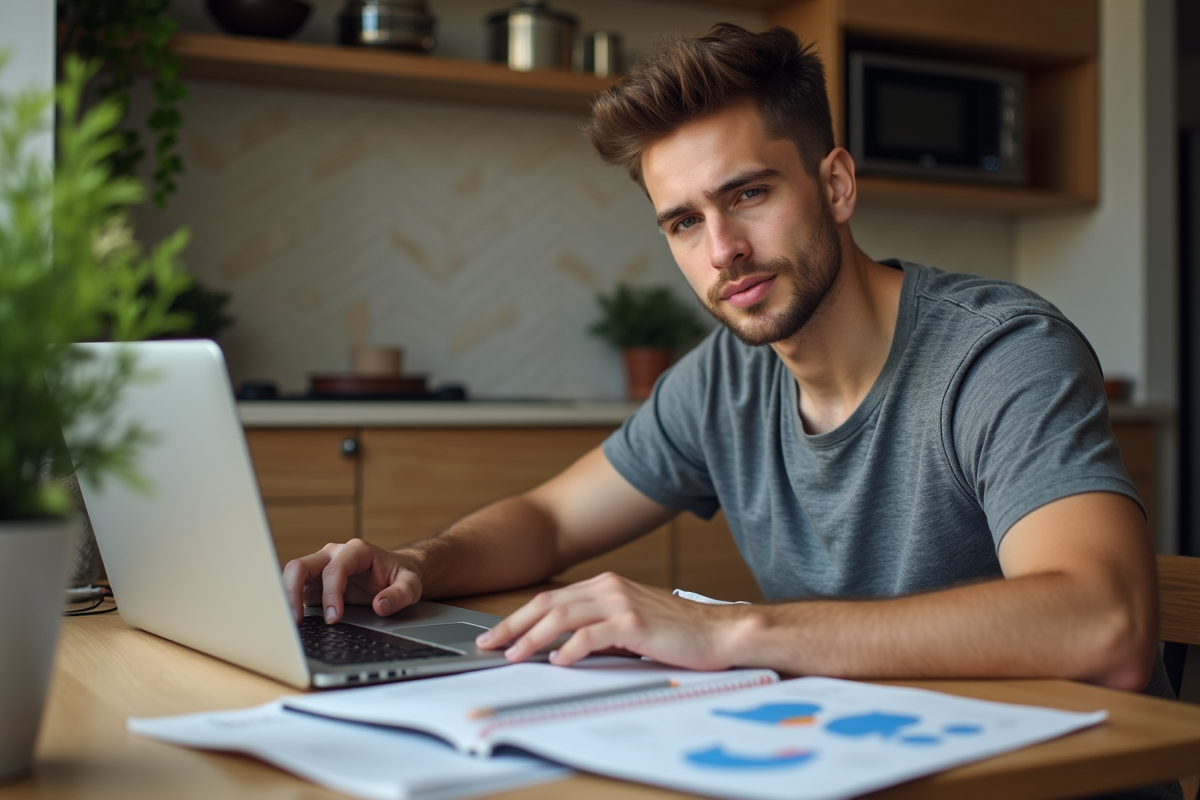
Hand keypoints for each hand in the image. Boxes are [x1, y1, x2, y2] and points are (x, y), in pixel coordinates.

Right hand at [281, 539, 422, 624]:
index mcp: (356, 550)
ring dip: (287, 598)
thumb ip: (399, 594)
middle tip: (297, 621)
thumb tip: (380, 606)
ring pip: (292, 575)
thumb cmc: (401, 575)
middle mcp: (333, 554)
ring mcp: (321, 567)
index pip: (334, 569)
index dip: (331, 594)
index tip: (334, 618)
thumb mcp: (411, 584)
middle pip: (301, 566)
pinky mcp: (315, 582)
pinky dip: (292, 605)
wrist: (396, 572)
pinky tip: (295, 623)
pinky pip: (297, 590)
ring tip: (291, 624)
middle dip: (293, 592)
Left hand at [475, 572, 738, 669]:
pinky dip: (570, 649)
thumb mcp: (629, 622)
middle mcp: (609, 587)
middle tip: (489, 643)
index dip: (520, 616)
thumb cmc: (677, 632)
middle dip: (513, 624)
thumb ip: (598, 627)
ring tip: (514, 654)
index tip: (497, 634)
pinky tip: (559, 661)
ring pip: (562, 616)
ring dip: (533, 637)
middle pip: (547, 602)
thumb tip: (561, 646)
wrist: (718, 632)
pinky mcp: (634, 622)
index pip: (551, 598)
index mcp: (606, 585)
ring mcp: (621, 602)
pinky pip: (591, 634)